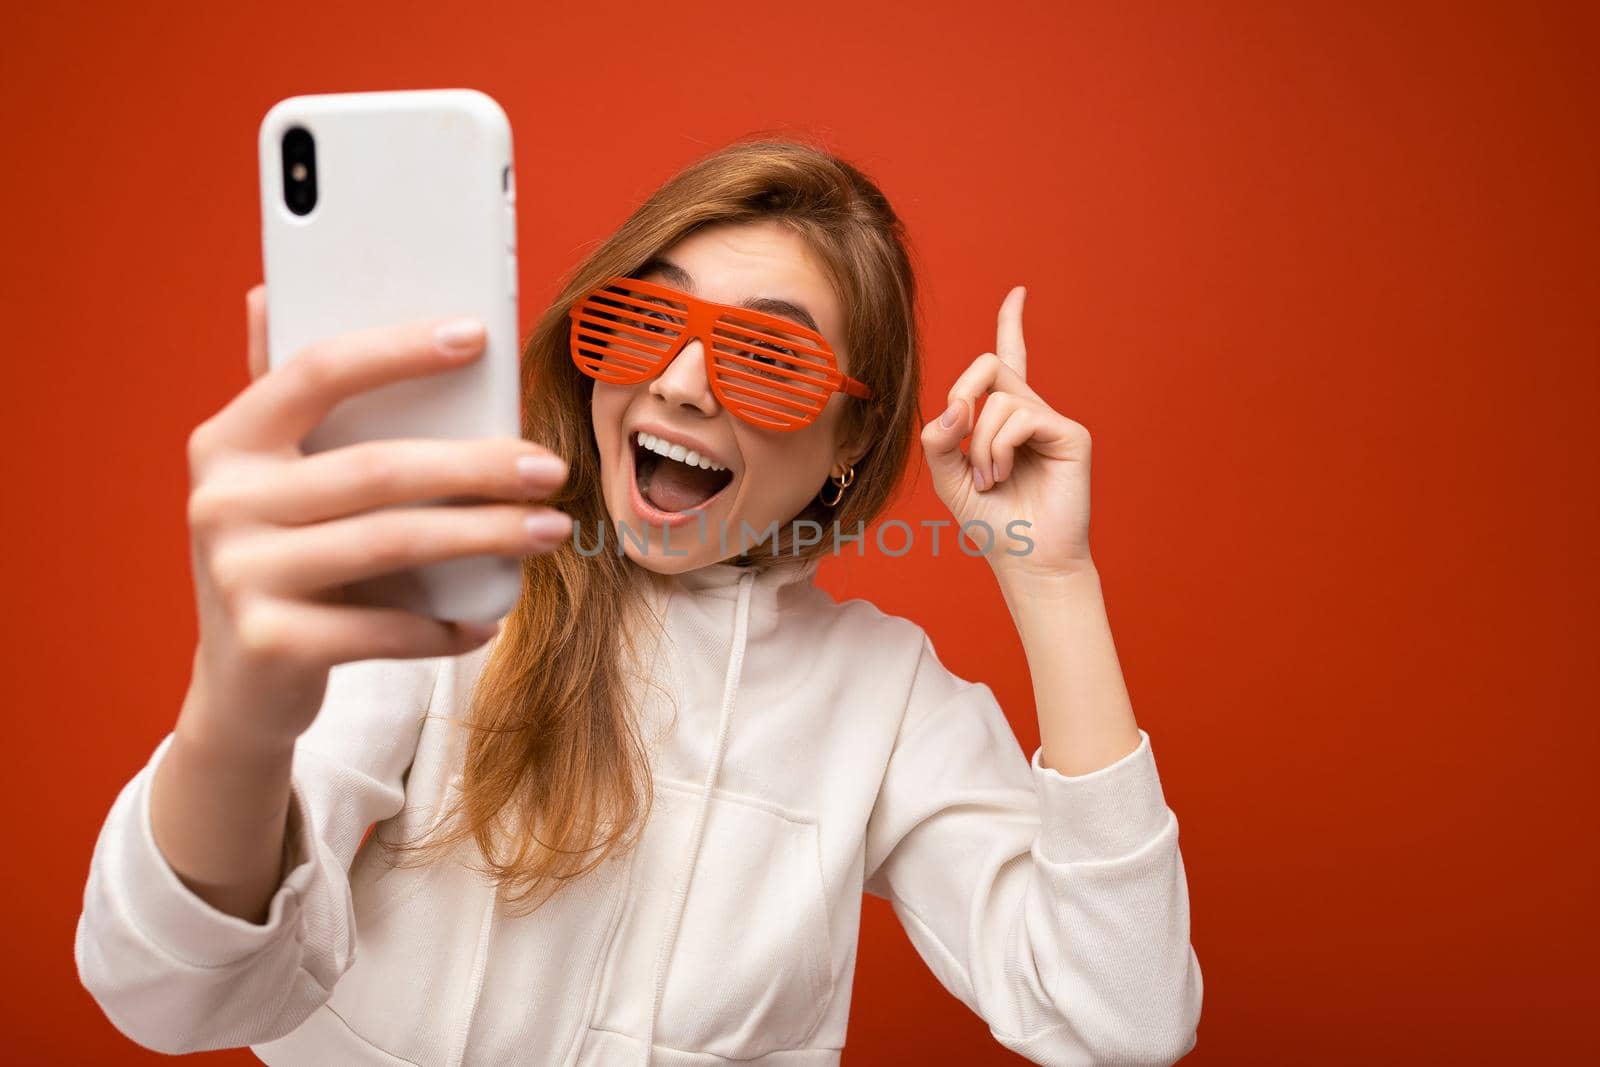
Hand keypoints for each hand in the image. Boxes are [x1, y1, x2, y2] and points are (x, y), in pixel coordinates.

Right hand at [182, 285, 570, 751]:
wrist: (242, 685)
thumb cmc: (285, 557)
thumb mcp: (275, 477)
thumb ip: (288, 396)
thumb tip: (273, 288)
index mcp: (227, 441)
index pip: (318, 373)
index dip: (398, 349)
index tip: (478, 334)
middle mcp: (221, 501)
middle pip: (377, 468)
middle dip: (477, 466)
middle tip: (550, 468)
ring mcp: (239, 575)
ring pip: (392, 542)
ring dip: (486, 537)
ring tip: (551, 530)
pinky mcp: (271, 644)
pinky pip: (387, 627)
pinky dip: (449, 622)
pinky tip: (490, 614)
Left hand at [920, 286, 1093, 581]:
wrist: (1028, 560)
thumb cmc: (991, 523)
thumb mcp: (947, 478)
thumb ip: (939, 439)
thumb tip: (957, 405)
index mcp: (1003, 419)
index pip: (1007, 359)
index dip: (1012, 323)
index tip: (1019, 292)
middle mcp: (1030, 412)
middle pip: (989, 366)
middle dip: (963, 397)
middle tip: (961, 442)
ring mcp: (1051, 421)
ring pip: (999, 399)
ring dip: (981, 444)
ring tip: (990, 478)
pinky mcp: (1070, 434)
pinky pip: (1020, 416)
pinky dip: (999, 447)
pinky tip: (1004, 475)